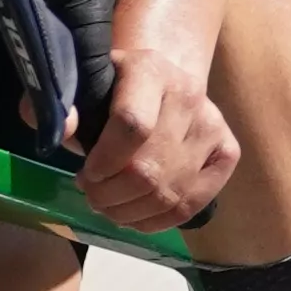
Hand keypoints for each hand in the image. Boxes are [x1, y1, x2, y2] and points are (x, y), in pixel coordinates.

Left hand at [79, 29, 238, 233]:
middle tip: (92, 195)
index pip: (132, 124)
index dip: (105, 161)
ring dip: (129, 212)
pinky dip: (156, 221)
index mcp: (150, 69)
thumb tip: (66, 127)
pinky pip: (190, 204)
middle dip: (110, 195)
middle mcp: (189, 94)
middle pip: (149, 168)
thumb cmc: (114, 90)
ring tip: (108, 207)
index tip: (85, 174)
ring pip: (168, 193)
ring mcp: (213, 125)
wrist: (162, 81)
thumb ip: (62, 105)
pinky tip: (134, 216)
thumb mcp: (83, 87)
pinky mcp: (227, 152)